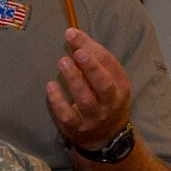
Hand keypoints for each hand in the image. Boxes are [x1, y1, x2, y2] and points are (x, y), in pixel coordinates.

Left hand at [47, 28, 133, 150]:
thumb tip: (72, 35)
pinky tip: (50, 86)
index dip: (91, 48)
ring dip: (74, 80)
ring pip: (86, 100)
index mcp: (120, 86)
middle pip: (104, 85)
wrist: (106, 135)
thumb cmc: (104, 98)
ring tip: (62, 62)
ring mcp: (94, 116)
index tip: (72, 34)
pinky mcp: (77, 127)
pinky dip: (58, 101)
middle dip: (91, 68)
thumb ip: (92, 58)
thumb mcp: (108, 79)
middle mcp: (110, 102)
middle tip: (78, 52)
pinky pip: (68, 115)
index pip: (109, 64)